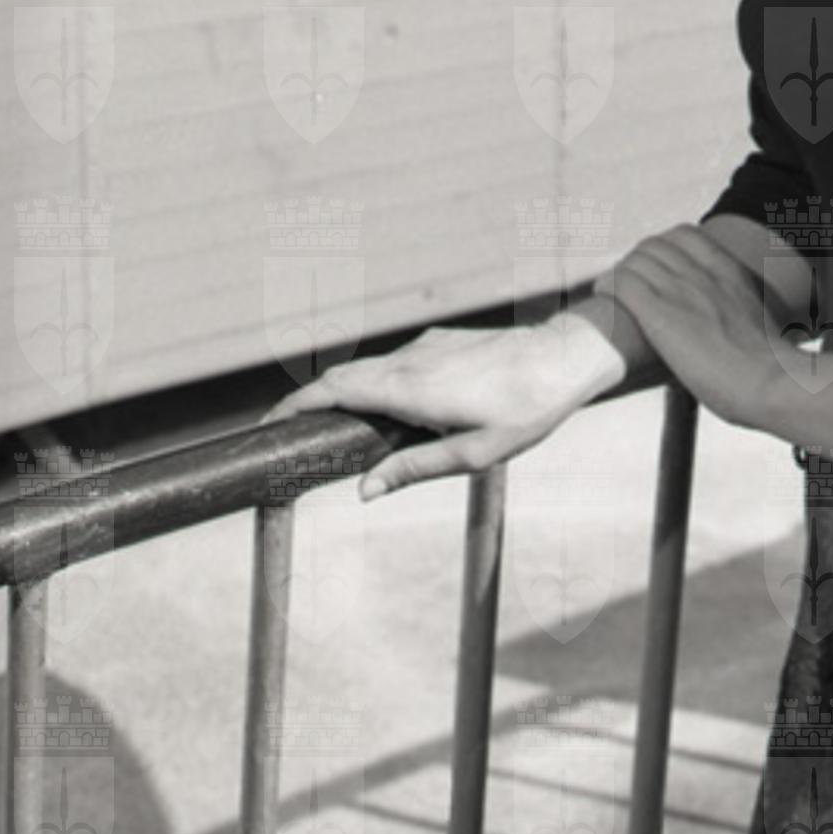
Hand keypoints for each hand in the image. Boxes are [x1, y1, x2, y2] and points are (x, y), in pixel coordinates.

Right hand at [257, 323, 596, 500]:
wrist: (564, 357)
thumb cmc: (524, 413)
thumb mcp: (472, 456)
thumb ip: (413, 469)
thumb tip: (363, 492)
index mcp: (410, 389)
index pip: (335, 390)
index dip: (296, 405)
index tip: (268, 423)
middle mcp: (410, 360)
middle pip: (343, 375)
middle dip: (309, 400)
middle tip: (284, 431)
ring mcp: (425, 346)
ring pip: (369, 367)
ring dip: (343, 391)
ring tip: (327, 427)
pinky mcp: (441, 341)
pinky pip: (394, 361)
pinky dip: (372, 381)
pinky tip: (383, 407)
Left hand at [604, 224, 796, 428]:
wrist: (773, 383)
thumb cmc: (773, 366)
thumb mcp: (763, 318)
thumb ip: (744, 309)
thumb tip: (743, 327)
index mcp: (728, 270)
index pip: (683, 236)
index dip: (663, 249)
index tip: (657, 270)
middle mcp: (703, 273)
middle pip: (653, 246)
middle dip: (637, 262)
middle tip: (632, 287)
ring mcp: (681, 290)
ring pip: (634, 261)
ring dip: (621, 275)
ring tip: (615, 295)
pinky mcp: (660, 315)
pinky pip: (621, 283)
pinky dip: (608, 285)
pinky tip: (604, 296)